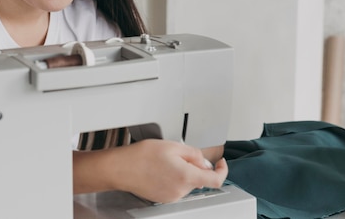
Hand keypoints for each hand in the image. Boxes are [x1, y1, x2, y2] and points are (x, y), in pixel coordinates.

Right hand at [112, 139, 227, 203]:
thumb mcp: (173, 145)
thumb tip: (204, 162)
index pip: (216, 180)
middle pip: (199, 179)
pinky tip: (160, 169)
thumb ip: (194, 154)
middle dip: (195, 166)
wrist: (121, 168)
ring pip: (187, 182)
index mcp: (186, 176)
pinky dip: (174, 177)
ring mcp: (172, 196)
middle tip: (179, 154)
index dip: (222, 170)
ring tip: (165, 161)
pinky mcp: (163, 198)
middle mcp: (181, 190)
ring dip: (183, 171)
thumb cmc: (142, 156)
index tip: (220, 163)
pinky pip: (176, 187)